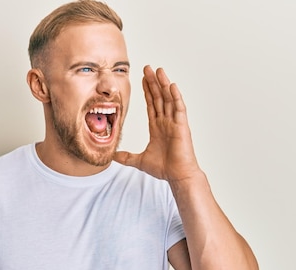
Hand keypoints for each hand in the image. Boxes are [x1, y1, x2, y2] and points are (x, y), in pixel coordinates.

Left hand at [114, 65, 199, 181]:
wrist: (177, 176)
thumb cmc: (164, 168)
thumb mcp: (139, 160)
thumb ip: (126, 157)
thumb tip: (113, 157)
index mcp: (157, 127)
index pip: (151, 104)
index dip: (147, 91)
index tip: (142, 79)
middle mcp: (166, 122)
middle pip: (159, 97)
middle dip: (153, 82)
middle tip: (147, 68)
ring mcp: (174, 123)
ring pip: (168, 99)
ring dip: (163, 84)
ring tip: (158, 70)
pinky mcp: (182, 126)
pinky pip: (179, 108)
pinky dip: (175, 97)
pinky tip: (171, 86)